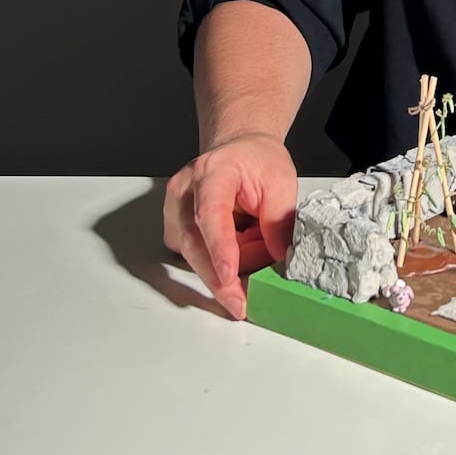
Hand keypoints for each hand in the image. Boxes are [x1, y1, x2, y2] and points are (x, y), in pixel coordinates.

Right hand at [163, 132, 297, 318]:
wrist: (239, 152)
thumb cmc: (257, 162)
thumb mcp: (281, 181)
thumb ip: (279, 219)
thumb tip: (279, 257)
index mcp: (212, 171)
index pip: (211, 212)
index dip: (219, 247)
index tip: (229, 276)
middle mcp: (184, 191)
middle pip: (194, 243)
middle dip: (220, 278)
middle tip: (242, 302)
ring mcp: (174, 212)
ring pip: (193, 255)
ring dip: (225, 266)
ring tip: (256, 252)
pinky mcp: (176, 230)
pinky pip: (196, 257)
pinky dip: (219, 262)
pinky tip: (240, 250)